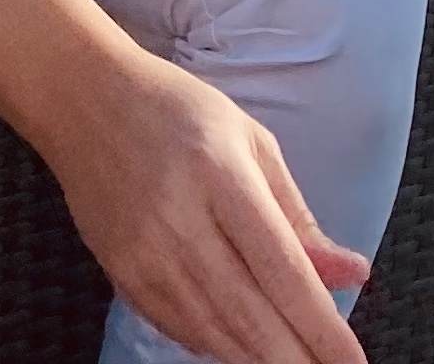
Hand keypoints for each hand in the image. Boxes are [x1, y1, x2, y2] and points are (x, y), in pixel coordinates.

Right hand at [46, 59, 365, 363]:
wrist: (79, 96)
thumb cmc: (176, 110)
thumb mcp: (248, 139)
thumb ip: (298, 215)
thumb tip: (352, 274)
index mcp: (220, 173)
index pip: (283, 270)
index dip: (324, 328)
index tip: (354, 363)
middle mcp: (180, 218)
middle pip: (251, 317)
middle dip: (297, 359)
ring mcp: (144, 252)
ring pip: (216, 335)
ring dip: (261, 359)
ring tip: (294, 362)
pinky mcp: (120, 273)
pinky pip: (181, 330)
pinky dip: (219, 346)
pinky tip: (245, 346)